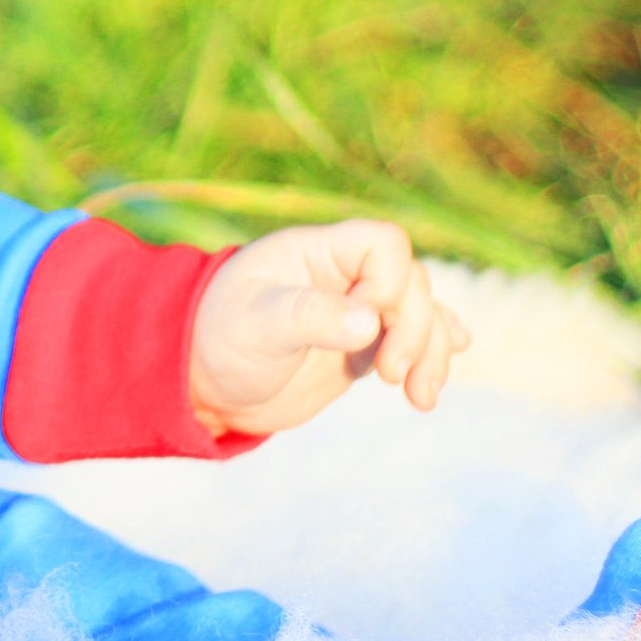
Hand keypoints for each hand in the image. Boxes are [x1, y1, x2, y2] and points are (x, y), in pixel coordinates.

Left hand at [186, 218, 471, 437]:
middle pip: (412, 282)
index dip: (389, 281)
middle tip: (388, 375)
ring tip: (420, 397)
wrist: (206, 383)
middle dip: (416, 330)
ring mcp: (355, 311)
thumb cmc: (219, 340)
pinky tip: (434, 380)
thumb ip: (309, 316)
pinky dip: (432, 358)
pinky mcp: (361, 346)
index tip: (361, 323)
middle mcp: (342, 276)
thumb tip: (369, 322)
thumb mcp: (257, 325)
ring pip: (421, 314)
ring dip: (432, 352)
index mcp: (314, 251)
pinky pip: (413, 341)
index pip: (383, 243)